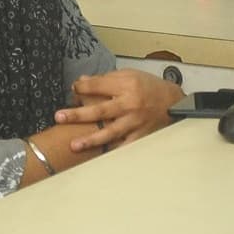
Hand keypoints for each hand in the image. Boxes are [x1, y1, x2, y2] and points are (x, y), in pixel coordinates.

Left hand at [54, 69, 184, 153]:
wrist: (174, 102)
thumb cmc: (150, 87)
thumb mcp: (129, 75)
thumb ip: (105, 79)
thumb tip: (82, 82)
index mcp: (127, 85)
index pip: (98, 86)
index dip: (81, 87)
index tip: (73, 89)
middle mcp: (130, 104)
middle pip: (100, 110)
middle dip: (78, 114)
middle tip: (59, 117)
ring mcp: (135, 122)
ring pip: (111, 132)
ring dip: (91, 139)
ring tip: (74, 146)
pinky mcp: (140, 135)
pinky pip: (124, 146)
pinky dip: (112, 152)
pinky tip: (98, 158)